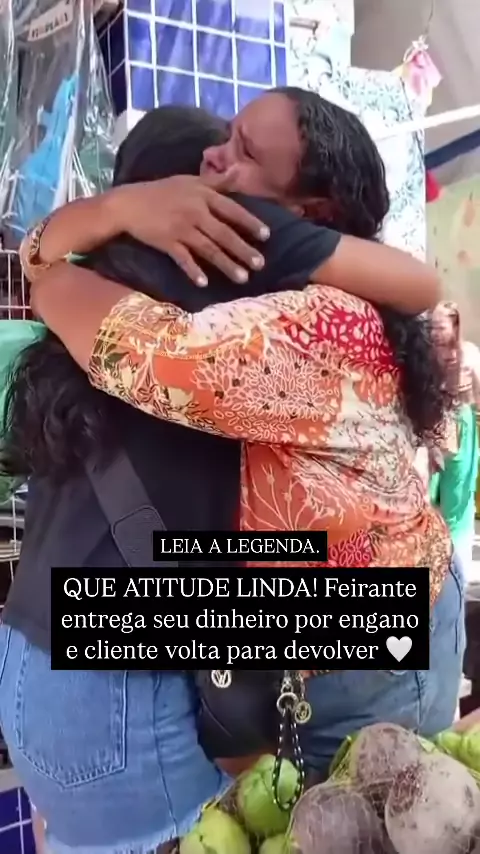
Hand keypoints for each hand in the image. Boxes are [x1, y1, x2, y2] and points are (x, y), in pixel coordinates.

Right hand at [106, 170, 269, 285]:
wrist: (128, 204)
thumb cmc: (161, 192)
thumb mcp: (189, 181)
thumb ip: (216, 181)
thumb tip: (238, 170)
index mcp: (202, 196)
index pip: (231, 210)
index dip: (249, 223)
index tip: (266, 236)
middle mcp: (195, 211)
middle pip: (223, 233)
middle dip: (243, 249)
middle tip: (260, 264)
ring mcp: (180, 228)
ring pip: (208, 248)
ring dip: (226, 264)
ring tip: (243, 278)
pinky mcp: (166, 242)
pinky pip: (183, 258)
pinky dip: (193, 270)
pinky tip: (204, 283)